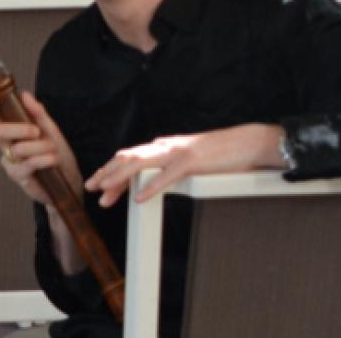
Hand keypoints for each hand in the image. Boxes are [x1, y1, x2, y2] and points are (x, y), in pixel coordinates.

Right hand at [0, 91, 83, 208]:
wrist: (69, 178)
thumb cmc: (57, 152)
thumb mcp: (51, 129)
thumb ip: (38, 113)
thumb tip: (24, 95)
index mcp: (13, 130)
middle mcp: (7, 144)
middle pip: (0, 131)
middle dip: (20, 129)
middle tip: (37, 132)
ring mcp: (10, 160)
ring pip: (17, 148)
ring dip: (40, 148)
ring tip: (53, 151)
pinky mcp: (17, 176)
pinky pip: (26, 164)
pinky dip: (43, 160)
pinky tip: (52, 160)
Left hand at [86, 123, 286, 207]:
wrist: (248, 142)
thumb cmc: (221, 154)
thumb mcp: (189, 161)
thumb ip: (170, 167)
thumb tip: (153, 180)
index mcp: (163, 147)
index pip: (130, 158)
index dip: (111, 172)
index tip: (98, 185)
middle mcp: (165, 146)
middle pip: (127, 159)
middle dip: (107, 174)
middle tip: (91, 189)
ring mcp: (177, 152)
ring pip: (139, 163)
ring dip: (119, 178)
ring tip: (105, 192)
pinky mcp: (192, 161)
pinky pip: (166, 176)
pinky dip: (151, 187)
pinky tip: (139, 198)